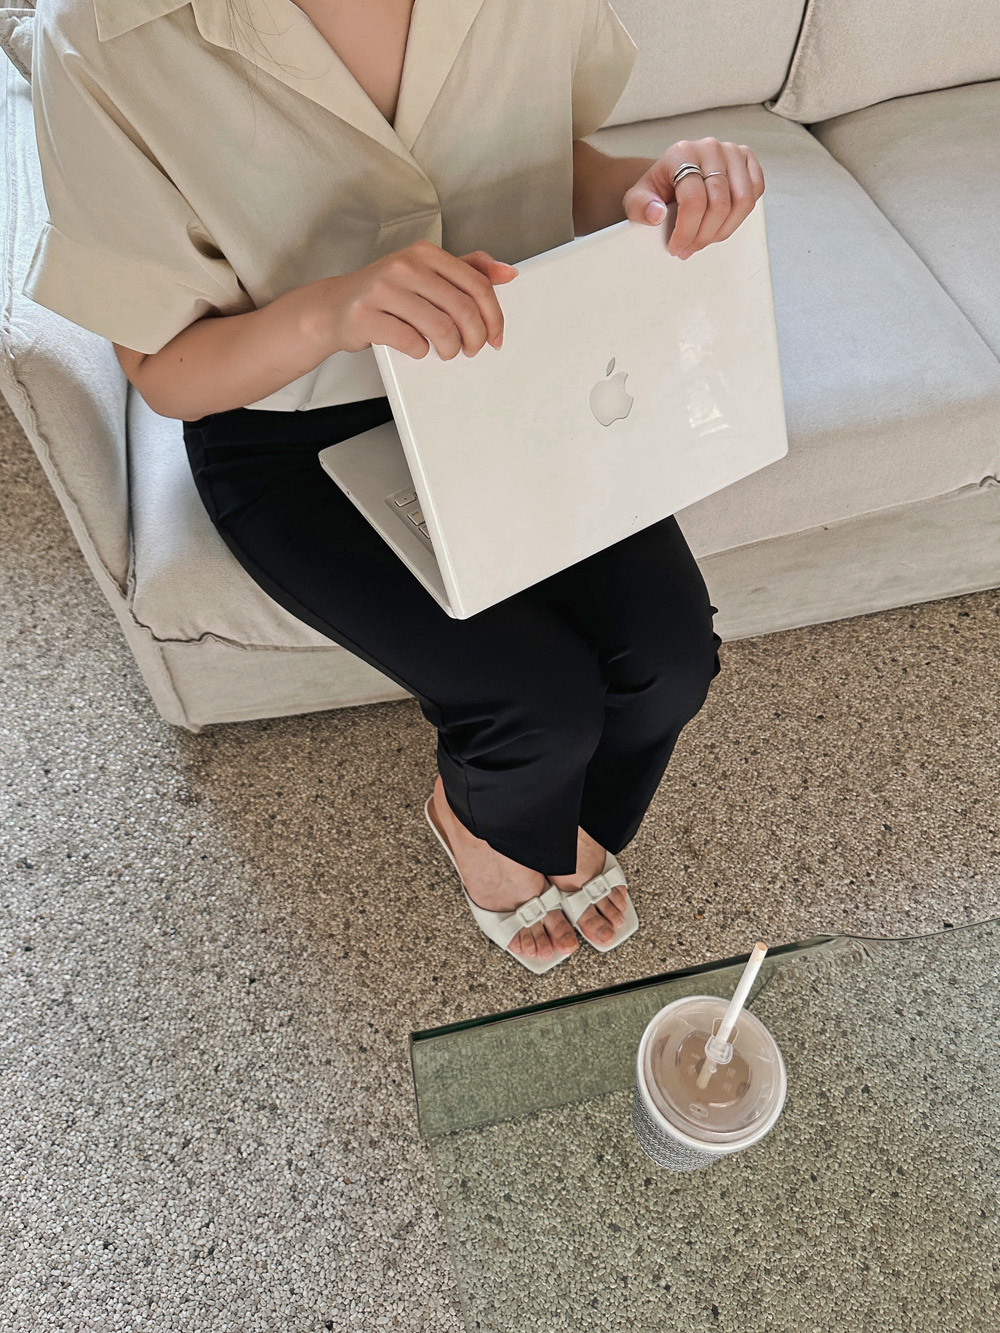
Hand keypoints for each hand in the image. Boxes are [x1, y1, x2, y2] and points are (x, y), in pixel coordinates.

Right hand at [327, 242, 518, 359]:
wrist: (335, 307)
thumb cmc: (385, 293)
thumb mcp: (425, 273)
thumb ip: (465, 270)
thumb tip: (507, 272)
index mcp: (424, 253)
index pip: (476, 284)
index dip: (493, 315)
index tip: (495, 335)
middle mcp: (404, 266)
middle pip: (462, 309)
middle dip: (475, 338)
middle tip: (472, 349)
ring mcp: (383, 290)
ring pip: (440, 328)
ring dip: (450, 349)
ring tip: (447, 352)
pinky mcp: (366, 316)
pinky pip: (410, 342)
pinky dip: (421, 352)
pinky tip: (418, 349)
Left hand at [622, 137, 764, 258]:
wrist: (673, 176)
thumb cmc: (658, 188)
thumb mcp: (637, 199)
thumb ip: (640, 207)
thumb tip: (656, 214)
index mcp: (682, 153)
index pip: (693, 200)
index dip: (686, 231)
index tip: (677, 247)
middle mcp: (710, 148)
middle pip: (719, 204)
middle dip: (704, 235)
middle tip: (690, 248)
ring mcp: (732, 152)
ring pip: (742, 201)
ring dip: (724, 229)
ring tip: (706, 238)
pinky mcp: (748, 160)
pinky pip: (756, 192)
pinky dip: (741, 214)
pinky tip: (722, 222)